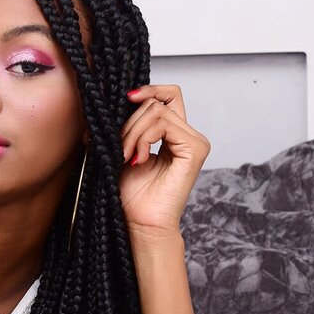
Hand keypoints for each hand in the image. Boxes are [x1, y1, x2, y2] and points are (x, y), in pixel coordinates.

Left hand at [118, 84, 209, 240]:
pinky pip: (164, 125)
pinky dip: (143, 139)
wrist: (141, 223)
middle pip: (156, 103)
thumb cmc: (133, 195)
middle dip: (129, 124)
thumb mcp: (124, 151)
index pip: (168, 96)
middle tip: (120, 150)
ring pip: (157, 111)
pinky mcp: (195, 149)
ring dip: (133, 133)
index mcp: (174, 134)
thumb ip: (127, 127)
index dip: (148, 90)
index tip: (126, 98)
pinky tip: (138, 160)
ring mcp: (195, 141)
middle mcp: (188, 135)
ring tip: (127, 157)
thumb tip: (118, 101)